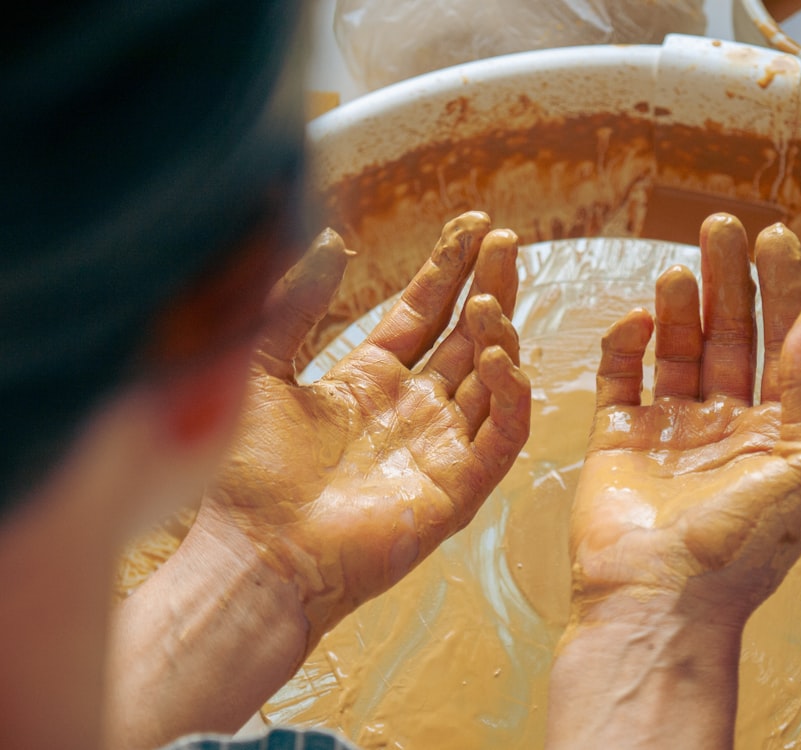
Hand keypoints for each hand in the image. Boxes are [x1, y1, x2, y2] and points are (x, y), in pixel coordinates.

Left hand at [202, 212, 529, 647]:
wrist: (257, 555)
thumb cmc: (249, 474)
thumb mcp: (261, 367)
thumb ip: (294, 303)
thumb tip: (331, 238)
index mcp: (369, 380)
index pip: (423, 312)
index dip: (448, 268)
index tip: (471, 223)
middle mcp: (411, 409)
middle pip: (466, 336)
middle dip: (488, 286)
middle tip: (504, 238)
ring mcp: (439, 447)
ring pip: (492, 379)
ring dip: (499, 333)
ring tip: (487, 299)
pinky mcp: (459, 486)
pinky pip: (503, 435)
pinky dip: (511, 396)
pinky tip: (500, 356)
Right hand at [569, 213, 800, 628]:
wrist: (657, 600)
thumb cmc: (741, 549)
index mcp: (776, 432)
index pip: (783, 343)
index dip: (781, 287)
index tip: (774, 237)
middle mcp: (725, 425)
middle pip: (728, 334)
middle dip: (727, 280)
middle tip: (719, 228)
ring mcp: (668, 429)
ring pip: (675, 348)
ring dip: (678, 306)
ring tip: (679, 271)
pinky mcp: (616, 436)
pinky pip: (620, 376)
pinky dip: (626, 344)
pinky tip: (637, 320)